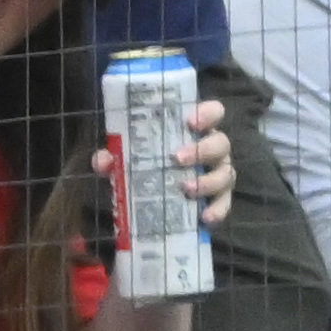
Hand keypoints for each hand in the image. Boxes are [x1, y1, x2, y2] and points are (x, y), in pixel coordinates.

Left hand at [92, 98, 235, 228]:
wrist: (157, 199)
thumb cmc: (150, 165)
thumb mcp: (130, 157)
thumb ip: (115, 156)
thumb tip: (103, 160)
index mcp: (196, 131)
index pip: (214, 112)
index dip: (208, 113)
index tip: (189, 121)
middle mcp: (213, 150)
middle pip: (221, 143)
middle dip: (202, 149)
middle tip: (177, 158)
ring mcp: (219, 174)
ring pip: (226, 173)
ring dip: (208, 180)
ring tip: (186, 188)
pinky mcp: (219, 199)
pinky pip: (225, 204)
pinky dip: (218, 210)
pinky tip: (205, 217)